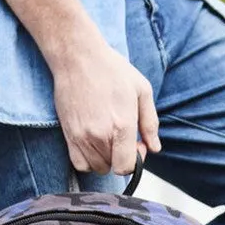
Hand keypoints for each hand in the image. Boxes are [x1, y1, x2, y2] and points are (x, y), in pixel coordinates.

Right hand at [50, 41, 160, 175]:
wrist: (78, 57)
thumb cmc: (112, 70)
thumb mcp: (142, 90)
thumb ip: (150, 123)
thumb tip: (155, 148)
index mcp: (121, 126)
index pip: (126, 167)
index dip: (135, 161)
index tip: (136, 146)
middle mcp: (100, 136)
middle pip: (113, 167)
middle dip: (121, 157)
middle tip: (122, 137)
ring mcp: (82, 137)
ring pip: (97, 167)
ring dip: (106, 159)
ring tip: (108, 137)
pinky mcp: (69, 136)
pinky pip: (80, 164)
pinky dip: (89, 161)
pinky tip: (95, 144)